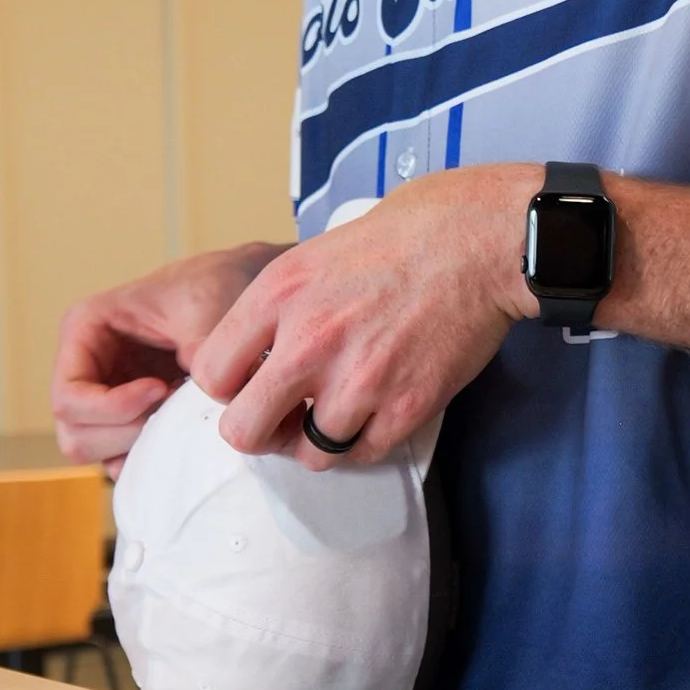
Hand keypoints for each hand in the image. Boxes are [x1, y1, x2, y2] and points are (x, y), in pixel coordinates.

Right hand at [50, 248, 281, 472]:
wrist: (235, 291)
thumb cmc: (210, 287)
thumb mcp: (204, 306)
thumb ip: (199, 346)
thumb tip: (203, 391)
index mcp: (84, 330)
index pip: (70, 395)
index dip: (112, 407)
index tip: (162, 389)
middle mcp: (84, 369)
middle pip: (74, 435)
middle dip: (125, 433)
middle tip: (173, 411)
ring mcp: (102, 400)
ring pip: (94, 452)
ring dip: (137, 447)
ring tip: (179, 418)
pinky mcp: (127, 421)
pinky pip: (122, 459)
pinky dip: (149, 458)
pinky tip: (181, 432)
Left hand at [191, 169, 539, 464]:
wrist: (478, 241)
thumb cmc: (404, 236)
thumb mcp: (315, 253)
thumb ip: (278, 307)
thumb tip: (257, 354)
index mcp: (278, 296)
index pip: (212, 374)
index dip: (229, 389)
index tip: (251, 385)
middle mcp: (309, 342)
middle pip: (245, 432)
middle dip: (262, 432)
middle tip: (284, 419)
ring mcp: (358, 380)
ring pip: (309, 453)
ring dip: (320, 440)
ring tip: (338, 413)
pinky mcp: (404, 406)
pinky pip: (362, 454)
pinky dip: (363, 442)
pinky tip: (374, 413)